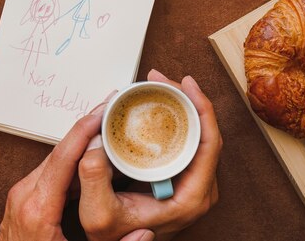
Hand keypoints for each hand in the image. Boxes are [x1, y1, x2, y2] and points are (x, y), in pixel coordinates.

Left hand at [0, 98, 152, 240]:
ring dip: (79, 143)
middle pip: (59, 152)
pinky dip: (70, 160)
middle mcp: (25, 195)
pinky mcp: (22, 197)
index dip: (83, 131)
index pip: (62, 158)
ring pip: (54, 159)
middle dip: (85, 129)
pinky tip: (88, 157)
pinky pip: (48, 170)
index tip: (101, 113)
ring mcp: (21, 194)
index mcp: (38, 209)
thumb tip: (145, 234)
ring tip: (105, 129)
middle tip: (110, 112)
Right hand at [78, 70, 222, 240]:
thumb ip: (94, 179)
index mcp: (191, 196)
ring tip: (158, 85)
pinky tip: (158, 104)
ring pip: (197, 133)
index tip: (186, 84)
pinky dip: (173, 118)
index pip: (210, 143)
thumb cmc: (115, 236)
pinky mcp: (183, 176)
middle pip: (205, 132)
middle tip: (160, 79)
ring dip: (179, 106)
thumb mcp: (98, 214)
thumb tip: (95, 141)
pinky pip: (186, 140)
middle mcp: (200, 188)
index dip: (202, 108)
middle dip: (185, 99)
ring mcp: (193, 181)